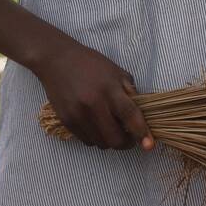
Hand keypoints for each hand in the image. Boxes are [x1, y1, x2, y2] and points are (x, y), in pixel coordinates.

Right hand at [33, 42, 154, 150]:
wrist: (57, 61)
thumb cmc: (91, 64)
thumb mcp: (116, 72)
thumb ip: (130, 92)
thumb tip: (141, 115)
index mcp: (110, 89)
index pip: (130, 115)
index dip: (142, 133)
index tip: (149, 145)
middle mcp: (94, 104)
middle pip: (115, 138)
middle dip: (126, 143)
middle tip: (129, 137)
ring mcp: (78, 114)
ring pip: (101, 143)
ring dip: (110, 141)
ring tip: (111, 128)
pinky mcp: (66, 121)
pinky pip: (87, 141)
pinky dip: (96, 138)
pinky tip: (96, 126)